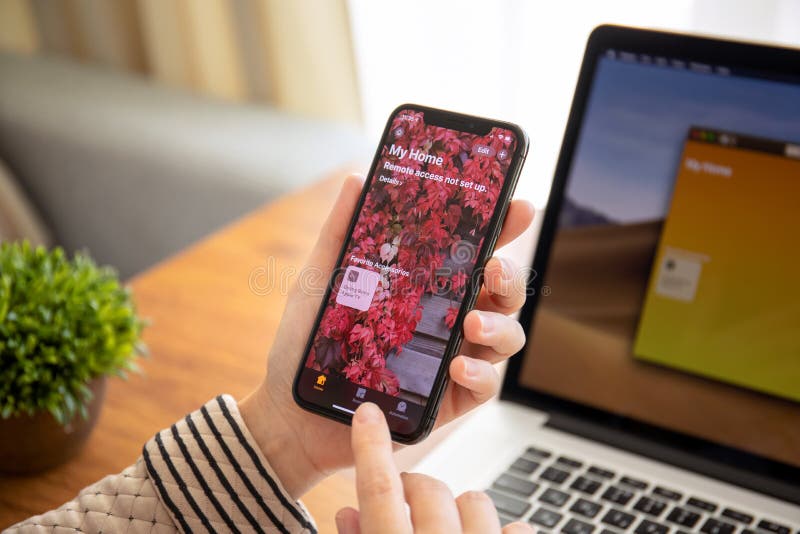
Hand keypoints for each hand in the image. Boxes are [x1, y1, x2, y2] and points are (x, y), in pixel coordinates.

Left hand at [239, 175, 534, 497]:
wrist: (292, 409)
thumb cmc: (307, 343)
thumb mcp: (320, 280)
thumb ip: (340, 231)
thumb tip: (358, 178)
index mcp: (426, 286)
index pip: (474, 251)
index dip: (503, 229)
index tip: (518, 206)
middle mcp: (448, 318)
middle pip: (502, 291)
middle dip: (511, 274)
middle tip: (494, 267)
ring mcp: (453, 357)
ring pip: (507, 335)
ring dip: (502, 324)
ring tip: (473, 322)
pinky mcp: (450, 398)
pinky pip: (486, 384)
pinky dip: (482, 373)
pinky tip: (459, 365)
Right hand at [335, 402, 533, 533]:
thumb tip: (346, 514)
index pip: (379, 488)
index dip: (371, 447)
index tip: (367, 414)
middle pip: (430, 488)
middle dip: (419, 488)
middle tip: (409, 501)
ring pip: (475, 501)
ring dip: (460, 509)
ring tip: (449, 528)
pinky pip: (514, 528)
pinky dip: (501, 530)